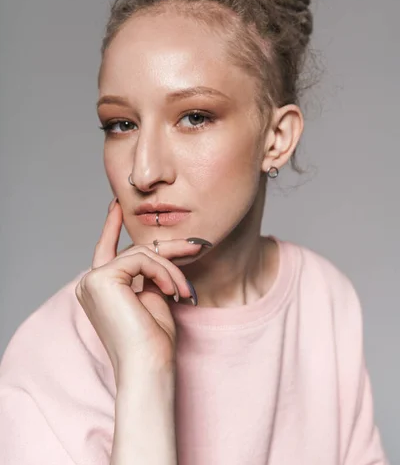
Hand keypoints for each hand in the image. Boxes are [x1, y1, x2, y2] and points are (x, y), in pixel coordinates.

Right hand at [75, 198, 207, 381]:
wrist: (149, 366)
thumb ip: (149, 276)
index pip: (106, 250)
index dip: (111, 225)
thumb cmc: (153, 342)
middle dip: (168, 248)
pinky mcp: (101, 279)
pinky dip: (163, 272)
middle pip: (134, 250)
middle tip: (197, 245)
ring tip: (185, 291)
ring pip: (141, 253)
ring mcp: (92, 280)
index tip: (116, 204)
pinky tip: (172, 291)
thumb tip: (159, 254)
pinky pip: (142, 259)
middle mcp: (90, 284)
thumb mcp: (153, 299)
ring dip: (171, 269)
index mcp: (100, 290)